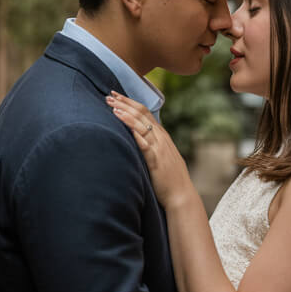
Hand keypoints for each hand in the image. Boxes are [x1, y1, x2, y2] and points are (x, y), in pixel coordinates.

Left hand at [107, 92, 191, 208]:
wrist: (181, 195)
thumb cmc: (170, 179)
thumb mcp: (162, 157)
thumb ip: (153, 146)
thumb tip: (139, 139)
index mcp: (162, 136)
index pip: (145, 112)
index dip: (130, 102)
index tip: (116, 96)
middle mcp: (161, 138)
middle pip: (141, 114)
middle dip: (125, 103)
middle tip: (109, 95)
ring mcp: (159, 147)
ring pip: (141, 124)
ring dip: (125, 113)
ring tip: (112, 106)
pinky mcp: (155, 159)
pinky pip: (143, 142)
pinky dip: (133, 130)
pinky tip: (123, 123)